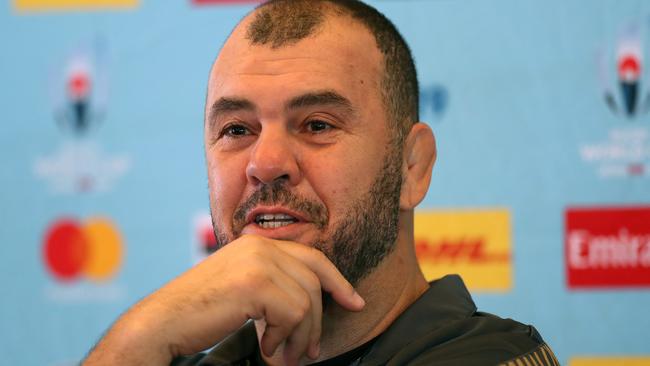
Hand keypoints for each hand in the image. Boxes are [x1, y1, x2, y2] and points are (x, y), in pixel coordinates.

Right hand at [83, 234, 364, 365]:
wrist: (163, 322)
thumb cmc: (200, 313)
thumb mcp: (242, 290)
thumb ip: (272, 285)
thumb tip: (309, 306)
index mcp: (258, 245)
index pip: (312, 257)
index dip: (338, 280)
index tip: (355, 302)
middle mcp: (260, 246)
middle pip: (314, 282)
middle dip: (317, 322)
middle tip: (310, 352)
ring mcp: (258, 261)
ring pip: (307, 302)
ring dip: (299, 336)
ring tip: (282, 355)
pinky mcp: (255, 282)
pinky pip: (294, 313)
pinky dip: (284, 337)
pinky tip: (266, 347)